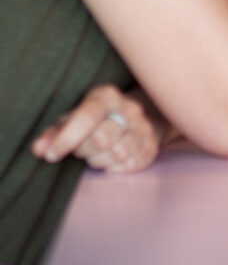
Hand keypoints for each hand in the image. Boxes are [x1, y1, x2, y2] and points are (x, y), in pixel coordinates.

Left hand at [31, 85, 167, 172]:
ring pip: (118, 154)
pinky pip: (130, 165)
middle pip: (102, 139)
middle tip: (82, 148)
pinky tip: (111, 160)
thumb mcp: (73, 118)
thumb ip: (55, 132)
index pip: (87, 117)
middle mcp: (130, 108)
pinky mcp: (152, 146)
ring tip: (97, 154)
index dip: (66, 139)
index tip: (50, 155)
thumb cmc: (94, 119)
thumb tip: (38, 148)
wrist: (130, 119)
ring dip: (100, 160)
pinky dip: (115, 168)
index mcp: (107, 96)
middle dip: (85, 150)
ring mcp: (144, 127)